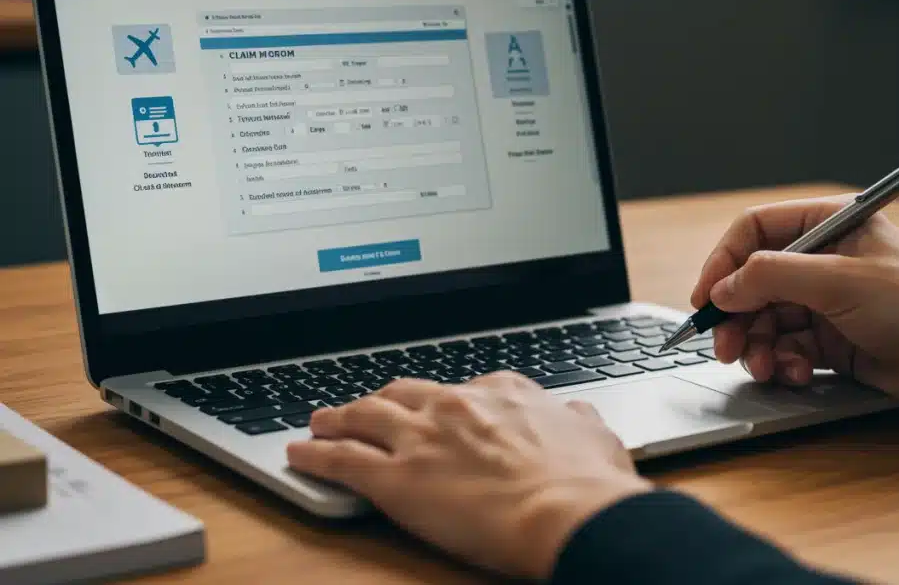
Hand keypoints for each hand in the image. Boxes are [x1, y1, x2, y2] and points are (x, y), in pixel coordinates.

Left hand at [286, 373, 651, 579]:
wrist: (567, 512)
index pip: (463, 388)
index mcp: (503, 392)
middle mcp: (456, 405)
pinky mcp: (394, 477)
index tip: (438, 407)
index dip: (443, 400)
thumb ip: (579, 421)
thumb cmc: (587, 483)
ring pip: (364, 415)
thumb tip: (579, 415)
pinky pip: (341, 459)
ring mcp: (421, 437)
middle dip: (383, 399)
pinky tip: (299, 454)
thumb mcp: (597, 436)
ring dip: (339, 417)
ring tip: (321, 420)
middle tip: (368, 407)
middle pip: (405, 393)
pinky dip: (315, 454)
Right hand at [691, 195, 898, 431]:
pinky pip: (788, 349)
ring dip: (757, 346)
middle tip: (724, 347)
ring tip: (765, 368)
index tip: (705, 298)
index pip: (755, 230)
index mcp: (830, 224)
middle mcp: (825, 260)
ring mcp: (828, 302)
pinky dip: (784, 364)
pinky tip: (797, 374)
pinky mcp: (834, 342)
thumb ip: (773, 278)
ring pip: (765, 320)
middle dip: (736, 316)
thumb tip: (722, 288)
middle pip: (753, 281)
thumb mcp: (840, 282)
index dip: (724, 262)